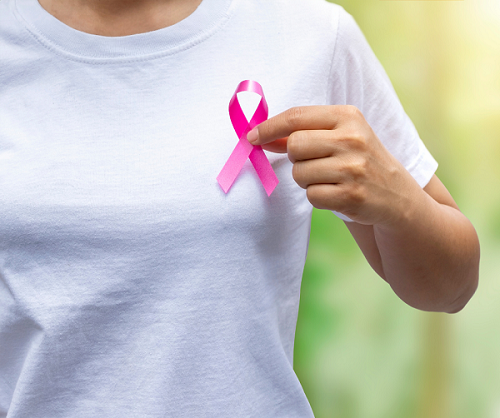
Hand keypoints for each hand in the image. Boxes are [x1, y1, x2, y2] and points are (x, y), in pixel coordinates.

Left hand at [247, 105, 422, 225]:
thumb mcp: (340, 136)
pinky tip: (336, 193)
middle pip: (294, 146)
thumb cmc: (360, 160)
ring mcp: (353, 168)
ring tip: (329, 179)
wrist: (397, 195)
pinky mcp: (351, 195)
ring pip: (299, 174)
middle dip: (295, 158)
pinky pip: (311, 196)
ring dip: (307, 180)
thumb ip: (304, 132)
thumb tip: (261, 136)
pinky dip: (318, 197)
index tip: (252, 137)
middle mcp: (352, 139)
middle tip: (313, 162)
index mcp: (348, 116)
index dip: (268, 127)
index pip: (296, 117)